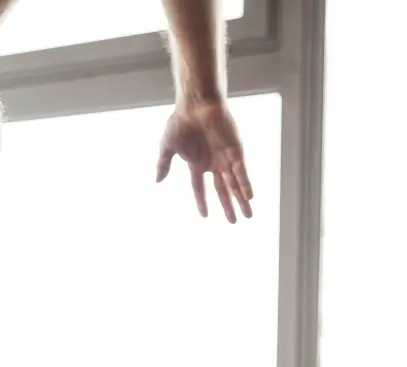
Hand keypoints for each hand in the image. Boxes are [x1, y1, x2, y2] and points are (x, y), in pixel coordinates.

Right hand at [156, 98, 253, 222]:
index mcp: (197, 163)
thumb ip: (163, 164)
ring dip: (241, 200)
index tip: (206, 215)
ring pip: (234, 184)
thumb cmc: (181, 122)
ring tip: (247, 215)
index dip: (202, 201)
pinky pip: (241, 171)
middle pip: (222, 189)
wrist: (196, 104)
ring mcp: (225, 158)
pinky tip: (249, 197)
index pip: (200, 187)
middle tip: (234, 221)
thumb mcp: (167, 146)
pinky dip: (245, 184)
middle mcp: (213, 163)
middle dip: (228, 206)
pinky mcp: (235, 150)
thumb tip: (157, 181)